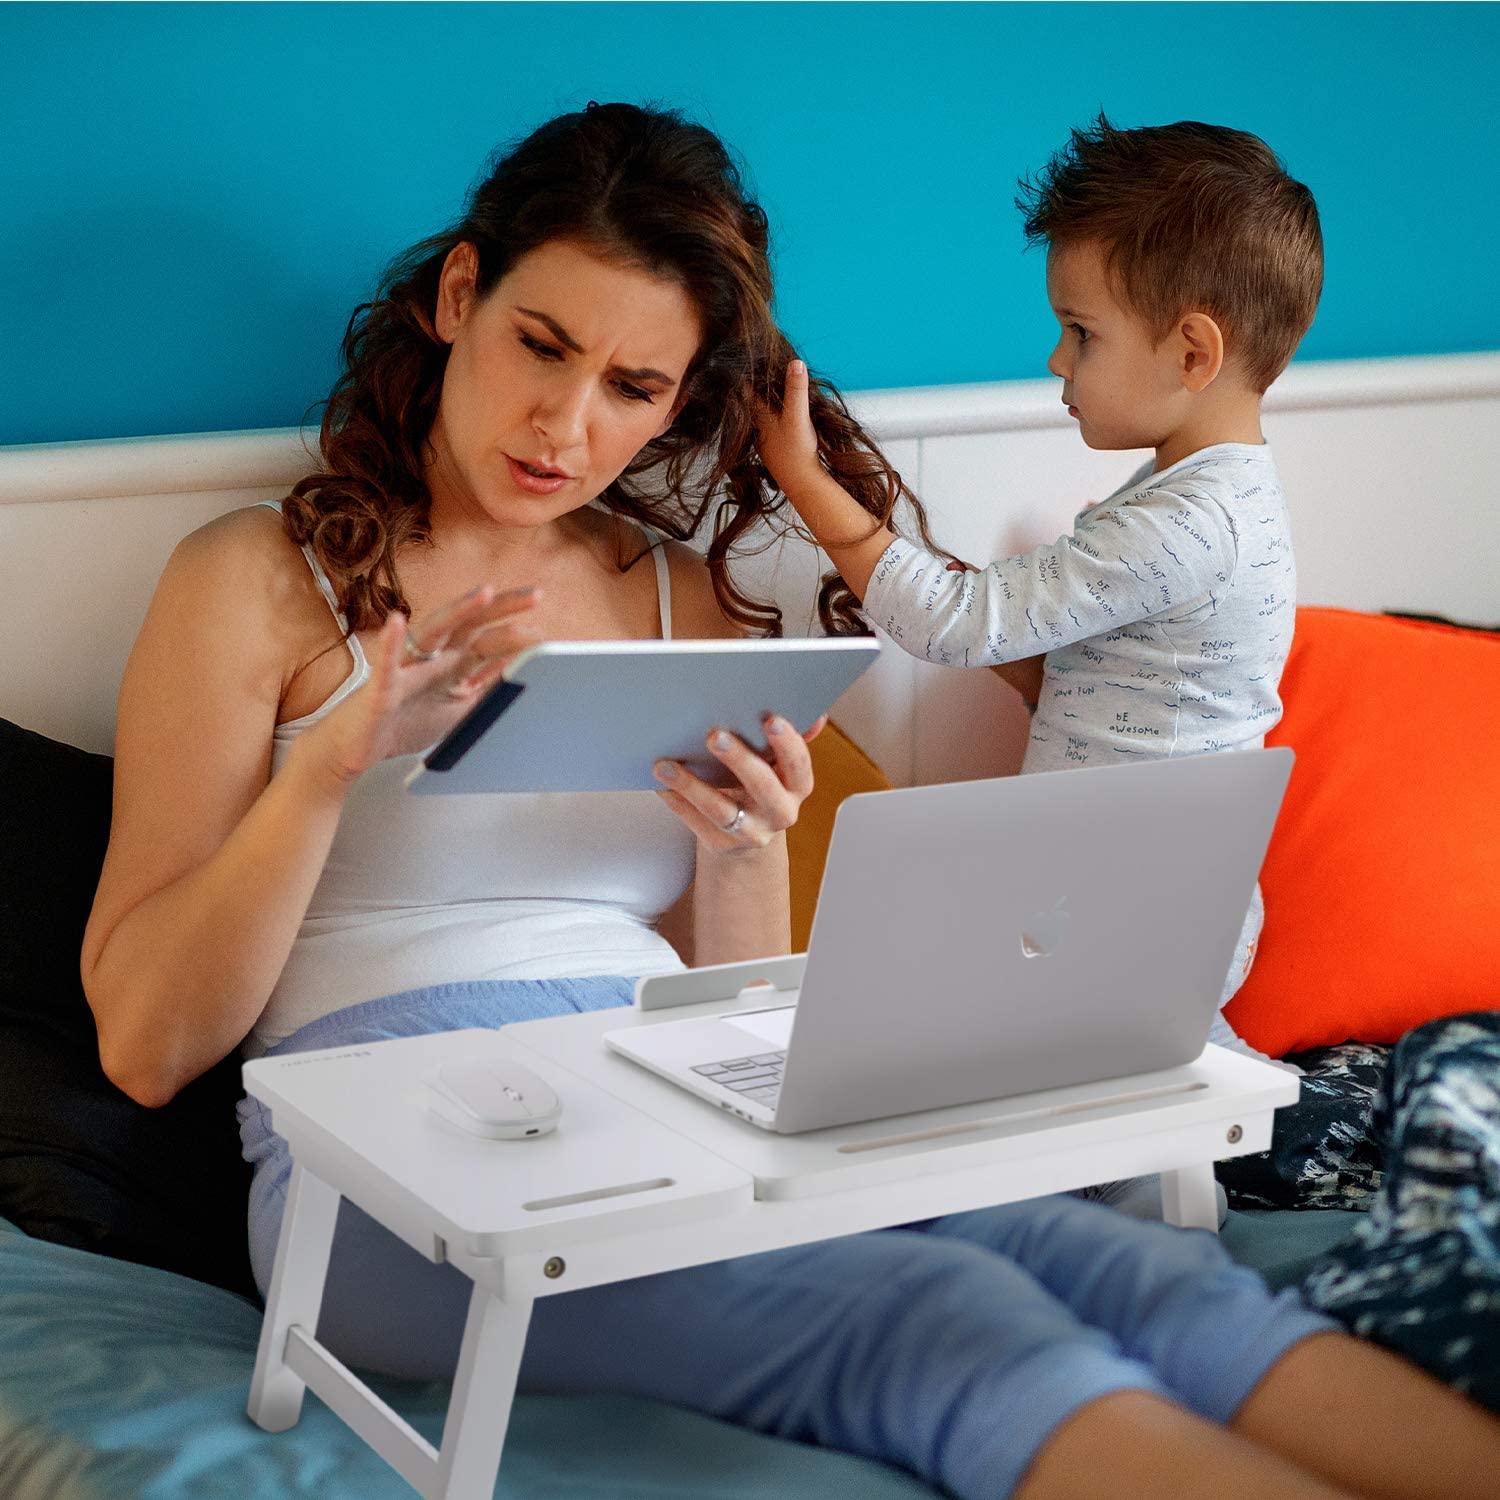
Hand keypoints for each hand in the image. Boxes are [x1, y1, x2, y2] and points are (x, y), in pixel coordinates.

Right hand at [299, 584, 541, 785]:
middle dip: (501, 608)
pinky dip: (390, 644)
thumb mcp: (458, 709)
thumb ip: (487, 690)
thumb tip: (525, 676)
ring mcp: (404, 669)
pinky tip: (397, 622)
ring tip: (484, 593)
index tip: (546, 625)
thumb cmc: (404, 723)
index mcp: (450, 664)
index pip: (487, 637)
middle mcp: (430, 658)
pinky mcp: (379, 690)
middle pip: (469, 624)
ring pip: (432, 633)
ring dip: (458, 612)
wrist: (355, 750)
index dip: (516, 629)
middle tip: (537, 594)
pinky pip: (385, 664)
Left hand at [653, 713, 826, 854]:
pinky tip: (660, 785)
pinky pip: (696, 824)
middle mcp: (780, 813)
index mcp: (797, 787)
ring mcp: (751, 833)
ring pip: (721, 810)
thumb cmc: (759, 788)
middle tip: (714, 735)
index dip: (788, 743)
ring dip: (692, 785)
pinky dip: (676, 803)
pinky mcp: (722, 846)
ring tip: (666, 765)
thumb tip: (816, 715)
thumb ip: (787, 741)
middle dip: (739, 760)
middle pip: (762, 786)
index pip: (798, 765)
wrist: (747, 839)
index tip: (770, 719)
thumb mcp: (777, 768)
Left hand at [754, 358, 821, 495]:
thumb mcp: (798, 417)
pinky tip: (776, 411)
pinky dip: (770, 412)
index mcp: (759, 415)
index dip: (744, 372)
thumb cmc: (797, 451)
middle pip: (751, 399)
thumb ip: (796, 390)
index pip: (746, 388)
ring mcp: (763, 437)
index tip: (740, 356)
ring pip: (759, 412)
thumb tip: (796, 362)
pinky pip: (767, 423)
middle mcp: (757, 425)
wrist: (801, 483)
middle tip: (754, 364)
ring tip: (766, 383)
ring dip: (762, 399)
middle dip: (753, 383)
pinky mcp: (772, 446)